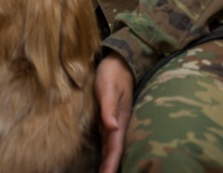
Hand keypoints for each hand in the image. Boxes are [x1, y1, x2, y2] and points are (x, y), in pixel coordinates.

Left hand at [95, 53, 133, 172]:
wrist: (118, 61)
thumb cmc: (112, 73)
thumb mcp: (108, 88)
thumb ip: (109, 107)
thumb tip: (112, 127)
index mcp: (120, 120)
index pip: (115, 147)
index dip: (111, 163)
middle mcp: (118, 124)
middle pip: (114, 151)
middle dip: (110, 167)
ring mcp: (113, 121)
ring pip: (111, 147)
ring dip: (108, 161)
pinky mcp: (108, 117)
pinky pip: (107, 139)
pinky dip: (106, 151)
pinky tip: (102, 157)